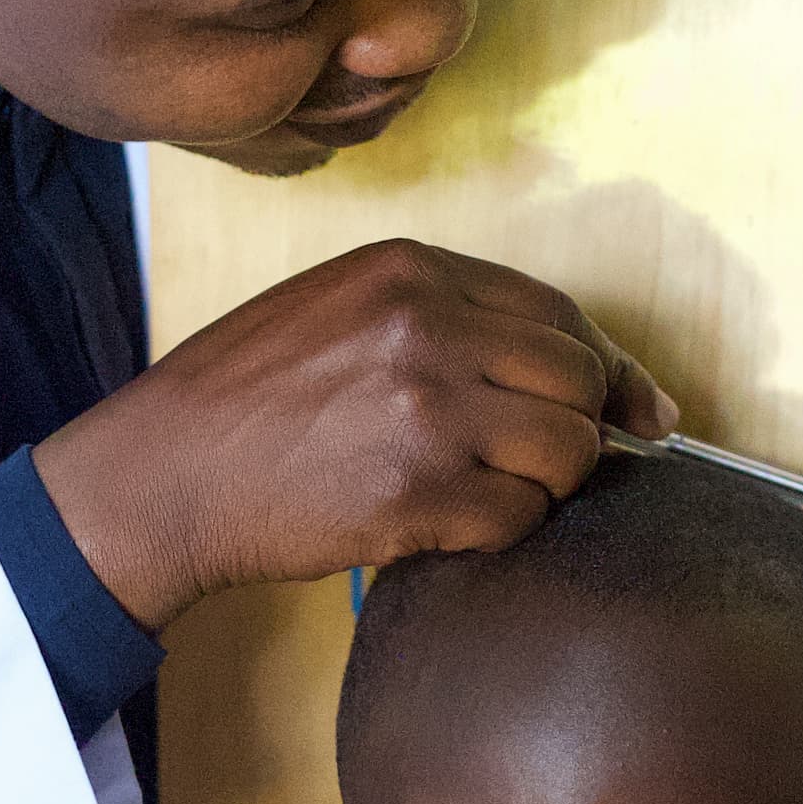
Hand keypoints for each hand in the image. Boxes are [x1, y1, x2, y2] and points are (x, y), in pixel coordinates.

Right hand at [33, 239, 676, 631]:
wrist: (165, 472)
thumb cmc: (248, 397)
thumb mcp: (340, 310)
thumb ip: (448, 321)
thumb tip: (584, 373)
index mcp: (411, 271)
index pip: (558, 313)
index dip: (606, 368)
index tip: (637, 409)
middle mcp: (429, 326)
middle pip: (579, 379)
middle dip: (579, 430)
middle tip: (538, 463)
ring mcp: (428, 409)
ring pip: (568, 452)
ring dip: (541, 486)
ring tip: (475, 492)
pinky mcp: (420, 490)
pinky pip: (519, 518)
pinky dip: (497, 532)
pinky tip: (441, 523)